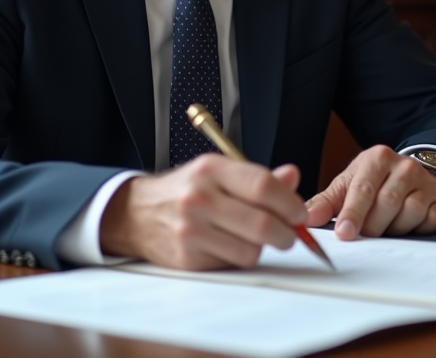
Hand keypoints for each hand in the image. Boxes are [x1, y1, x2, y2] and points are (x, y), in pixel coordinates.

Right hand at [99, 155, 307, 269]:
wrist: (137, 213)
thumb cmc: (185, 190)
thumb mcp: (217, 171)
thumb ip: (257, 176)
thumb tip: (293, 177)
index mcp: (211, 169)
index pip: (262, 186)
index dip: (289, 203)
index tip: (299, 213)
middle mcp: (199, 197)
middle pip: (261, 223)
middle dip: (286, 234)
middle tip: (289, 234)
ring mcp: (191, 230)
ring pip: (250, 250)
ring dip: (261, 248)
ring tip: (254, 238)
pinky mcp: (187, 258)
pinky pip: (231, 265)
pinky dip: (239, 258)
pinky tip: (230, 246)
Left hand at [304, 145, 435, 239]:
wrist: (409, 174)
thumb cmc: (374, 181)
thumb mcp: (347, 185)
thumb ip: (325, 202)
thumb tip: (307, 218)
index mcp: (377, 158)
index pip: (363, 189)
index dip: (353, 213)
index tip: (345, 233)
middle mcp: (404, 165)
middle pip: (386, 204)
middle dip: (372, 225)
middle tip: (366, 232)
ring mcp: (425, 181)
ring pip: (409, 213)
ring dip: (394, 227)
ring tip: (387, 222)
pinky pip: (428, 221)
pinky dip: (415, 228)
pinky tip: (406, 222)